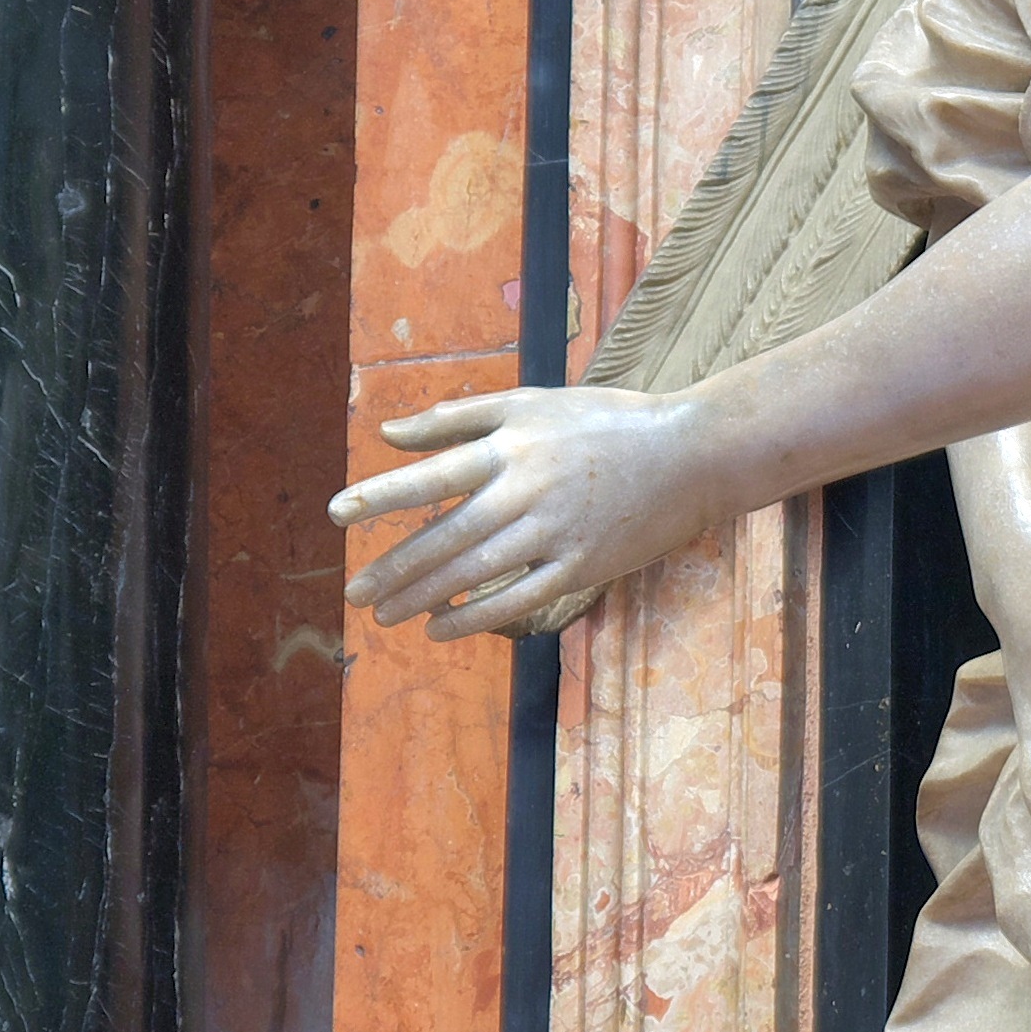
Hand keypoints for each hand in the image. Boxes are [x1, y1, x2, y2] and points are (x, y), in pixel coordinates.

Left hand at [330, 382, 717, 636]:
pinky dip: (475, 616)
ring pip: (478, 572)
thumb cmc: (606, 421)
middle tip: (355, 592)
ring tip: (385, 614)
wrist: (691, 454)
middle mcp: (530, 490)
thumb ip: (458, 418)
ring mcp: (557, 533)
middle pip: (448, 535)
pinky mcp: (583, 566)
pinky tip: (441, 628)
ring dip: (425, 596)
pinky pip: (519, 598)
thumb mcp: (531, 403)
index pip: (435, 474)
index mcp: (514, 446)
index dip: (384, 495)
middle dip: (395, 567)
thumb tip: (389, 435)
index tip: (339, 515)